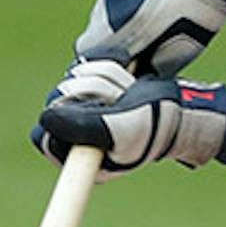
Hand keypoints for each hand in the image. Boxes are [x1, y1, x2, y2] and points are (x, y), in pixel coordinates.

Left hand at [32, 59, 225, 174]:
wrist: (180, 107)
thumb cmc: (154, 124)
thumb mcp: (118, 128)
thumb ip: (80, 126)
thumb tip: (45, 117)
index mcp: (80, 158)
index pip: (45, 138)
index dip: (63, 120)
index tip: (92, 112)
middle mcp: (77, 136)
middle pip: (56, 102)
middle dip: (91, 94)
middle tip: (120, 101)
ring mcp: (84, 112)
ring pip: (71, 81)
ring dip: (104, 80)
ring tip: (128, 92)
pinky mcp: (93, 90)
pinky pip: (84, 69)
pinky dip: (106, 68)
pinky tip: (126, 79)